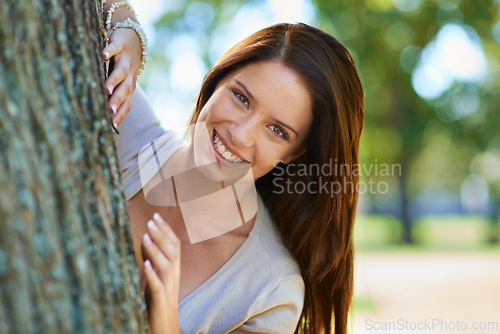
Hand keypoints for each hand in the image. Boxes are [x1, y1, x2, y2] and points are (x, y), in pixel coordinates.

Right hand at [102, 28, 141, 126]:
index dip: (121, 115)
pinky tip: (103, 55)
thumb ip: (112, 95)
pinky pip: (115, 48)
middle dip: (118, 101)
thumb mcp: (120, 81)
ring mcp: (125, 60)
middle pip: (125, 90)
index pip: (127, 104)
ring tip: (107, 89)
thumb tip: (100, 114)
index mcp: (129, 86)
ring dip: (114, 81)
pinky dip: (109, 51)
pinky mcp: (120, 45)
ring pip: (121, 72)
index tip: (112, 127)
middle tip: (110, 111)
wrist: (134, 38)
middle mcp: (129, 75)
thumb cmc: (123, 65)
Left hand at [142, 213, 180, 333]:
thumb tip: (147, 240)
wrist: (165, 327)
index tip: (156, 215)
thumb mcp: (156, 276)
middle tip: (150, 220)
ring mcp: (168, 288)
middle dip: (162, 234)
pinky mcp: (159, 300)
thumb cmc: (158, 300)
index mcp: (174, 269)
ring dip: (156, 250)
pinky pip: (157, 285)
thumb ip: (153, 260)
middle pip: (172, 251)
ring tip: (145, 236)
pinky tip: (145, 265)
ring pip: (166, 265)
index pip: (174, 244)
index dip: (166, 229)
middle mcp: (174, 276)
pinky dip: (152, 274)